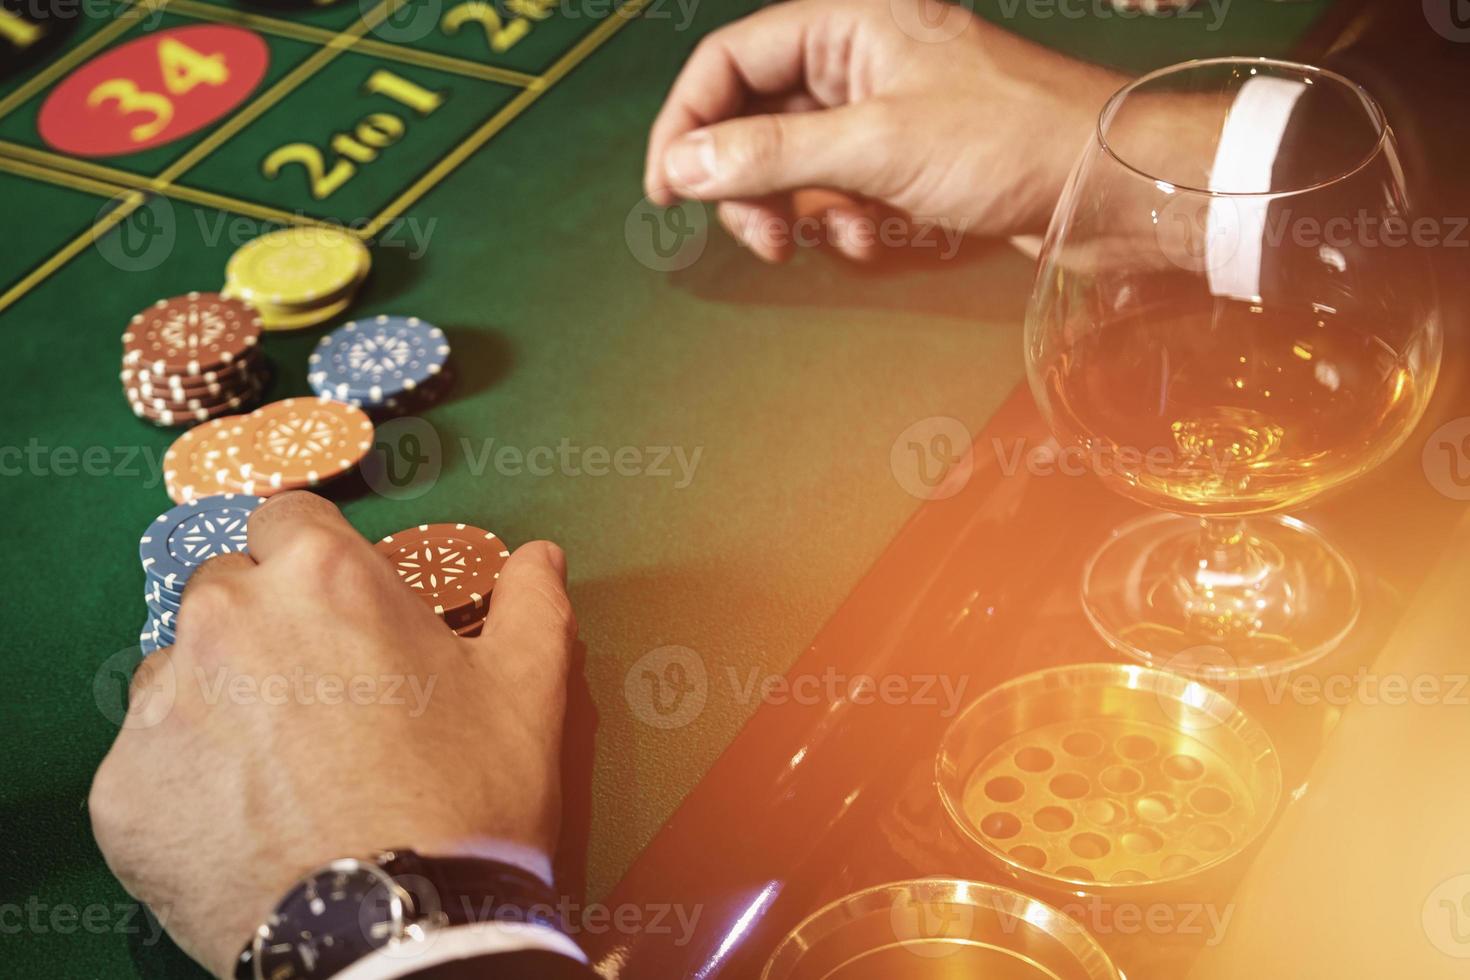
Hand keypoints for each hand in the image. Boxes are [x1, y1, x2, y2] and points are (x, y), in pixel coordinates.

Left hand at [89, 492, 576, 977]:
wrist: (401, 934)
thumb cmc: (468, 801)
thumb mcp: (527, 691)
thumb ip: (530, 603)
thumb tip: (541, 556)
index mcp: (322, 576)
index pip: (288, 519)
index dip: (318, 563)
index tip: (341, 611)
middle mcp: (227, 618)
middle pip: (227, 589)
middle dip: (266, 626)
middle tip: (320, 698)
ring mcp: (164, 704)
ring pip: (179, 672)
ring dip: (219, 698)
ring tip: (280, 768)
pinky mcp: (122, 789)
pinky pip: (148, 760)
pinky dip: (186, 781)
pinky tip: (244, 823)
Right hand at [644, 0, 1124, 261]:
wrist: (1105, 186)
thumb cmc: (1007, 142)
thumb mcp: (874, 146)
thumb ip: (769, 155)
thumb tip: (682, 163)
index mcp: (846, 23)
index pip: (729, 62)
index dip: (687, 123)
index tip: (665, 189)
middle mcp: (858, 58)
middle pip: (755, 116)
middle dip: (747, 182)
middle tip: (758, 236)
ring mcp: (881, 108)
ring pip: (794, 161)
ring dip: (796, 210)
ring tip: (818, 243)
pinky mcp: (905, 156)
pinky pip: (839, 188)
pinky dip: (842, 220)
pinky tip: (873, 239)